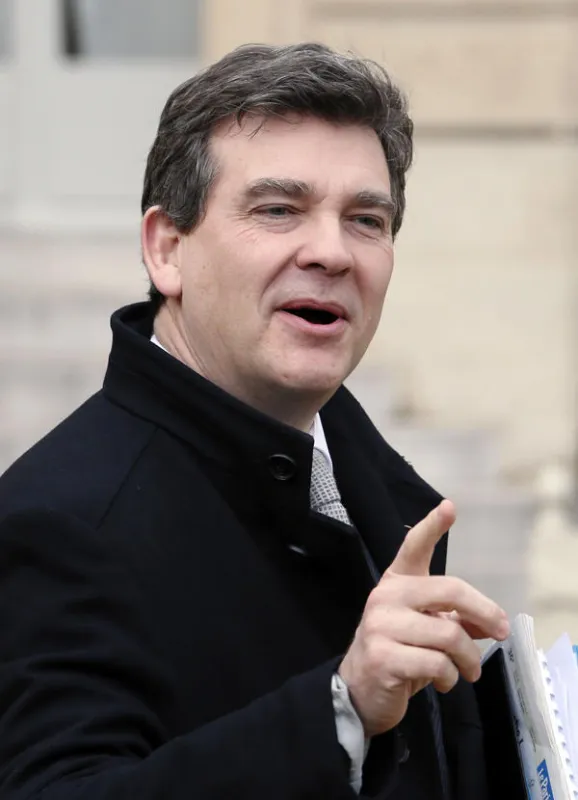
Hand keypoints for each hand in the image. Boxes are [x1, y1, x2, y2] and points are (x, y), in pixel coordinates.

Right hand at [338, 500, 509, 737]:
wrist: (359, 691)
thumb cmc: (397, 654)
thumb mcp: (427, 632)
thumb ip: (455, 621)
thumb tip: (492, 623)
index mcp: (396, 583)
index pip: (413, 547)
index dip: (432, 526)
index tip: (449, 507)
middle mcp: (386, 596)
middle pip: (450, 590)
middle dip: (485, 613)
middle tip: (500, 633)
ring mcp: (381, 626)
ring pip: (450, 635)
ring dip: (469, 659)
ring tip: (467, 671)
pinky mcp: (384, 657)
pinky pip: (438, 663)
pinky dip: (451, 677)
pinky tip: (444, 682)